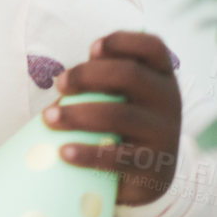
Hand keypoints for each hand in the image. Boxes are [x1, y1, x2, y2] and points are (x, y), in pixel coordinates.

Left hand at [47, 31, 181, 206]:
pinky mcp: (154, 165)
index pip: (152, 47)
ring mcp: (164, 133)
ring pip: (119, 114)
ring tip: (48, 118)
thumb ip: (100, 82)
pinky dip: (87, 154)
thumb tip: (65, 81)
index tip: (92, 49)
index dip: (122, 42)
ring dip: (77, 114)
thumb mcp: (119, 97)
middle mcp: (168, 100)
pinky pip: (118, 157)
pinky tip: (63, 152)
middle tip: (60, 84)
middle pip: (130, 74)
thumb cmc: (120, 124)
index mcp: (160, 77)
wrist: (148, 174)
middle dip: (87, 75)